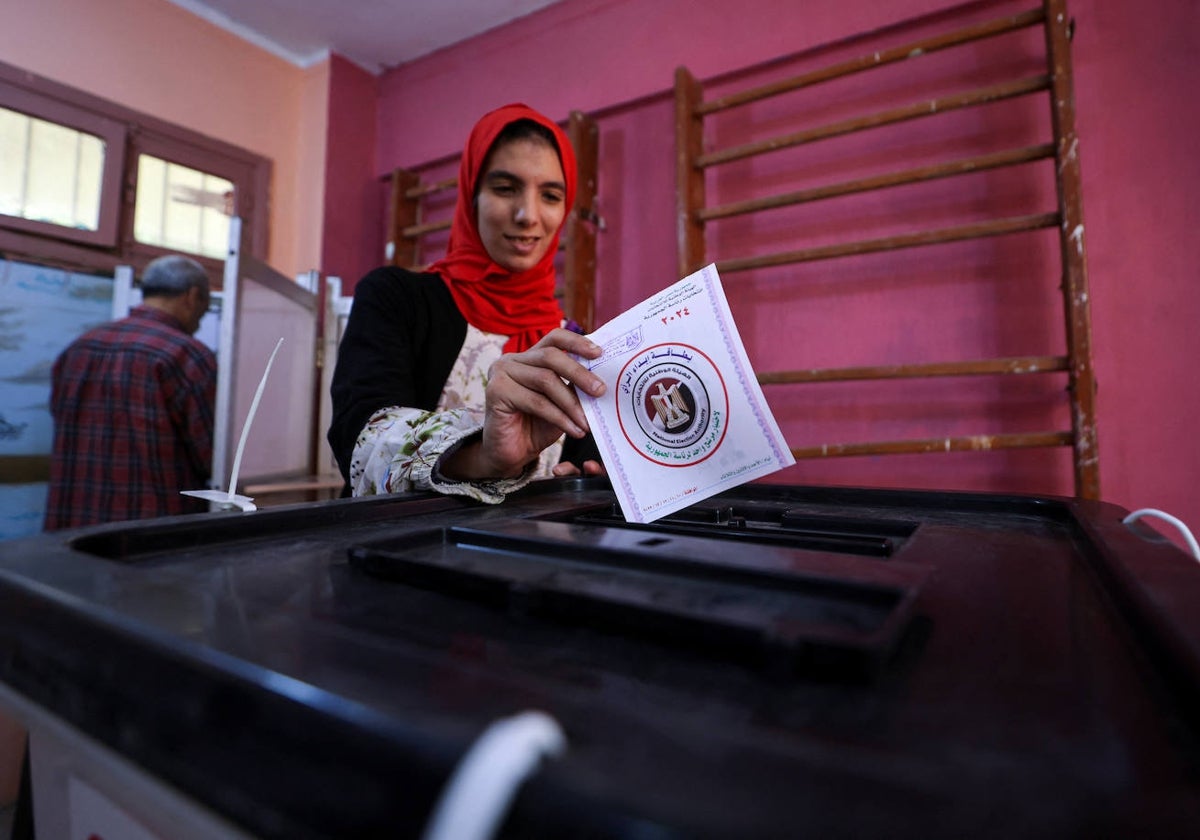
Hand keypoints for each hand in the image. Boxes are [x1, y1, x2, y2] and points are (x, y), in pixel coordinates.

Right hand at [442, 329, 605, 479]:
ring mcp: (501, 374)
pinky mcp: (496, 392)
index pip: (554, 338)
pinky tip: (574, 430)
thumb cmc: (536, 426)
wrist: (512, 454)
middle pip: (551, 356)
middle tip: (600, 391)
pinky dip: (560, 417)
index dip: (577, 342)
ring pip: (545, 380)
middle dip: (579, 373)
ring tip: (587, 422)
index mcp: (529, 357)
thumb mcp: (561, 403)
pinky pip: (536, 402)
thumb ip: (573, 387)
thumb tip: (599, 379)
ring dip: (571, 403)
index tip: (599, 353)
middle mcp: (512, 360)